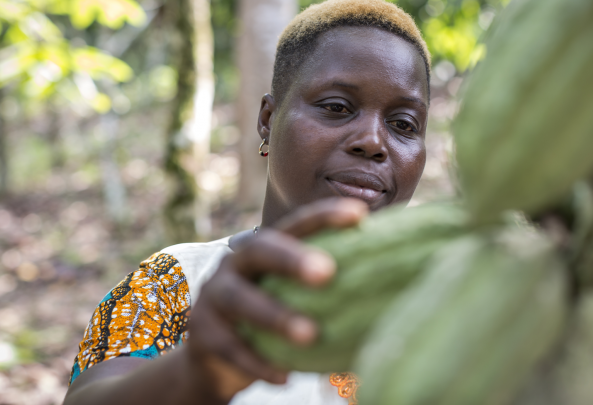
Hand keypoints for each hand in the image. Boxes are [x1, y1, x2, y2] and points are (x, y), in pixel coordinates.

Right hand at [185, 198, 367, 400]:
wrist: (213, 356)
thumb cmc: (269, 316)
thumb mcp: (289, 295)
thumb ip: (322, 287)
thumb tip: (389, 285)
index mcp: (264, 249)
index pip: (295, 225)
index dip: (325, 216)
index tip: (360, 215)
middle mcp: (236, 264)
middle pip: (260, 249)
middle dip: (292, 258)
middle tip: (327, 272)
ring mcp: (214, 297)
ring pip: (241, 300)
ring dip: (276, 316)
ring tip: (310, 334)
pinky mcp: (203, 335)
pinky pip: (231, 348)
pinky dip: (258, 363)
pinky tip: (285, 377)